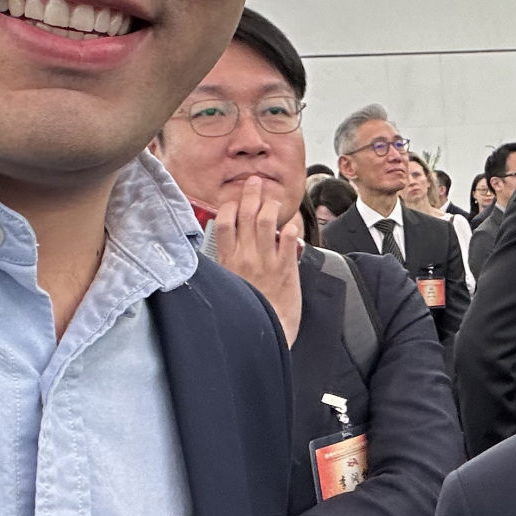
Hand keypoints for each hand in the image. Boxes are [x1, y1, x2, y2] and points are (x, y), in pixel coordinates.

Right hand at [216, 175, 302, 343]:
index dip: (229, 206)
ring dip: (270, 205)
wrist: (264, 333)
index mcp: (228, 262)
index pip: (223, 223)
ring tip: (273, 199)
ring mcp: (266, 262)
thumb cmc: (246, 312)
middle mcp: (245, 258)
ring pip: (267, 222)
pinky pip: (288, 239)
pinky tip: (291, 223)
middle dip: (251, 194)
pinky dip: (290, 227)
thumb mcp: (226, 286)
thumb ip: (227, 264)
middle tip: (255, 182)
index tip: (234, 199)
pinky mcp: (286, 269)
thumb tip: (228, 246)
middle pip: (246, 215)